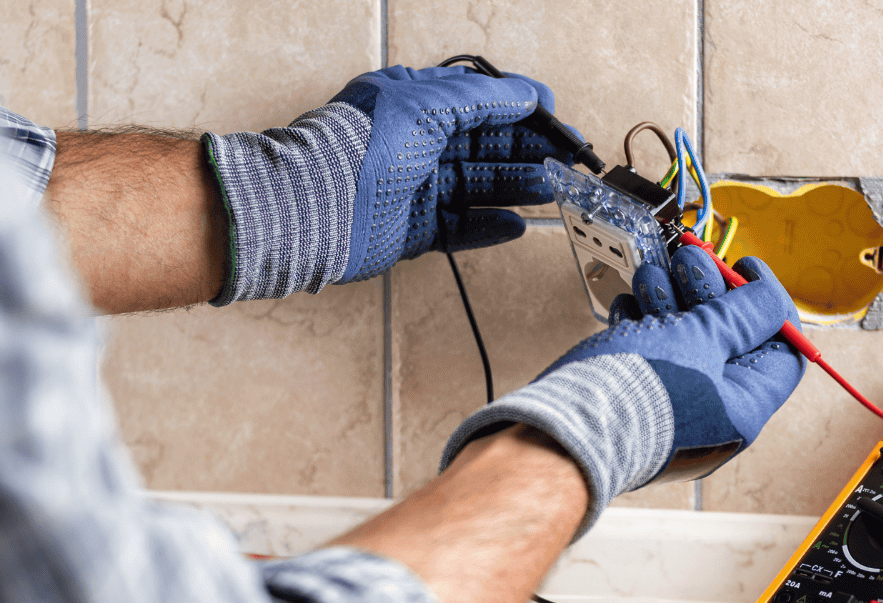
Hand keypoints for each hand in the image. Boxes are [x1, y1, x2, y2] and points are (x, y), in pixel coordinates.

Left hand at [202, 65, 575, 304]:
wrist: (317, 205)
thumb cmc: (361, 145)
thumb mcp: (427, 103)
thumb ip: (482, 97)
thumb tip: (527, 93)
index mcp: (414, 104)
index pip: (478, 102)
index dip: (518, 109)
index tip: (554, 117)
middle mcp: (415, 144)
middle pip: (483, 146)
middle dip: (526, 151)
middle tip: (565, 160)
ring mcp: (415, 188)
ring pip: (478, 186)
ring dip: (516, 186)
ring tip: (551, 190)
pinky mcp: (413, 229)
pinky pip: (461, 227)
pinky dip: (489, 226)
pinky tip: (517, 224)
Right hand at [442, 245, 806, 534]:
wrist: (562, 431)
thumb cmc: (635, 396)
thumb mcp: (702, 340)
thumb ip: (742, 316)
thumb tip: (770, 300)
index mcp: (743, 409)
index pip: (783, 353)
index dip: (769, 305)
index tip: (745, 270)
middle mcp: (713, 414)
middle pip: (729, 340)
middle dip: (709, 292)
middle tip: (691, 261)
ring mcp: (672, 408)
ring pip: (684, 341)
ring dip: (671, 299)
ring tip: (652, 277)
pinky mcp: (636, 400)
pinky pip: (651, 355)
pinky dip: (643, 323)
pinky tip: (630, 307)